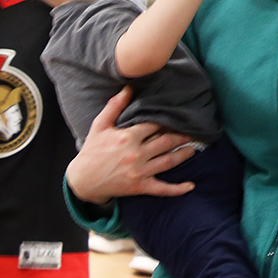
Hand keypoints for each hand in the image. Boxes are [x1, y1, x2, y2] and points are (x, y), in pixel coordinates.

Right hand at [65, 91, 197, 204]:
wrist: (82, 180)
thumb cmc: (91, 151)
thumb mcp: (100, 125)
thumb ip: (114, 106)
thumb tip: (128, 87)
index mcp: (127, 137)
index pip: (154, 125)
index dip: (167, 120)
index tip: (178, 115)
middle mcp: (136, 154)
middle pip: (166, 142)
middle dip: (182, 135)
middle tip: (194, 130)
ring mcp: (139, 172)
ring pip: (168, 162)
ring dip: (184, 154)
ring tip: (194, 148)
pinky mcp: (140, 187)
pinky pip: (162, 189)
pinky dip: (177, 189)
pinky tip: (190, 186)